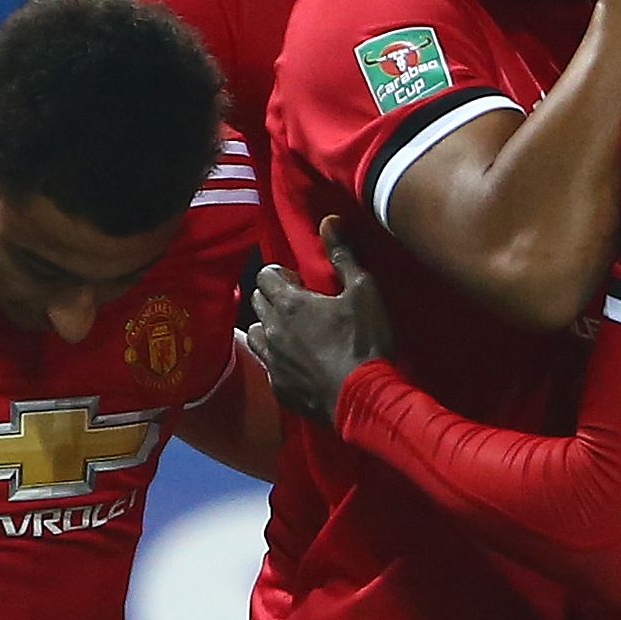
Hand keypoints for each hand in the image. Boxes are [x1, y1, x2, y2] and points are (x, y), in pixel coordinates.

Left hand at [243, 222, 393, 425]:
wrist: (363, 399)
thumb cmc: (365, 341)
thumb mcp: (363, 291)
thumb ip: (343, 255)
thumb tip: (329, 220)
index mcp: (289, 303)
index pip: (265, 275)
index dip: (281, 274)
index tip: (300, 281)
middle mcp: (272, 329)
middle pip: (257, 301)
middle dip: (273, 297)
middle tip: (299, 303)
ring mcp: (272, 361)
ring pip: (255, 333)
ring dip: (268, 327)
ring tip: (292, 332)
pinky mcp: (278, 387)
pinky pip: (267, 364)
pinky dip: (277, 358)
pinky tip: (297, 362)